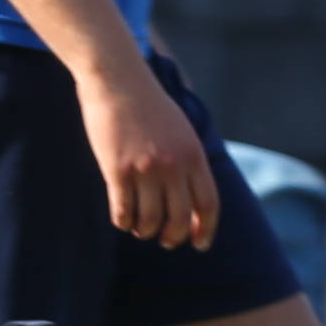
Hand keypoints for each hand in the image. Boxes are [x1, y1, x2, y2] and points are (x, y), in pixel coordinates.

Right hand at [79, 60, 219, 249]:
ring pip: (150, 220)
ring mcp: (145, 169)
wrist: (118, 81)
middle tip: (166, 241)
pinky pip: (123, 210)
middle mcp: (173, 165)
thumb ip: (189, 163)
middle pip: (179, 218)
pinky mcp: (117, 170)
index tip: (199, 244)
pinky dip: (124, 221)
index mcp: (194, 156)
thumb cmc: (149, 107)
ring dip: (145, 231)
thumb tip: (194, 202)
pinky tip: (123, 220)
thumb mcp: (182, 132)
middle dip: (173, 237)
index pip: (208, 204)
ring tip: (141, 229)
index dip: (205, 229)